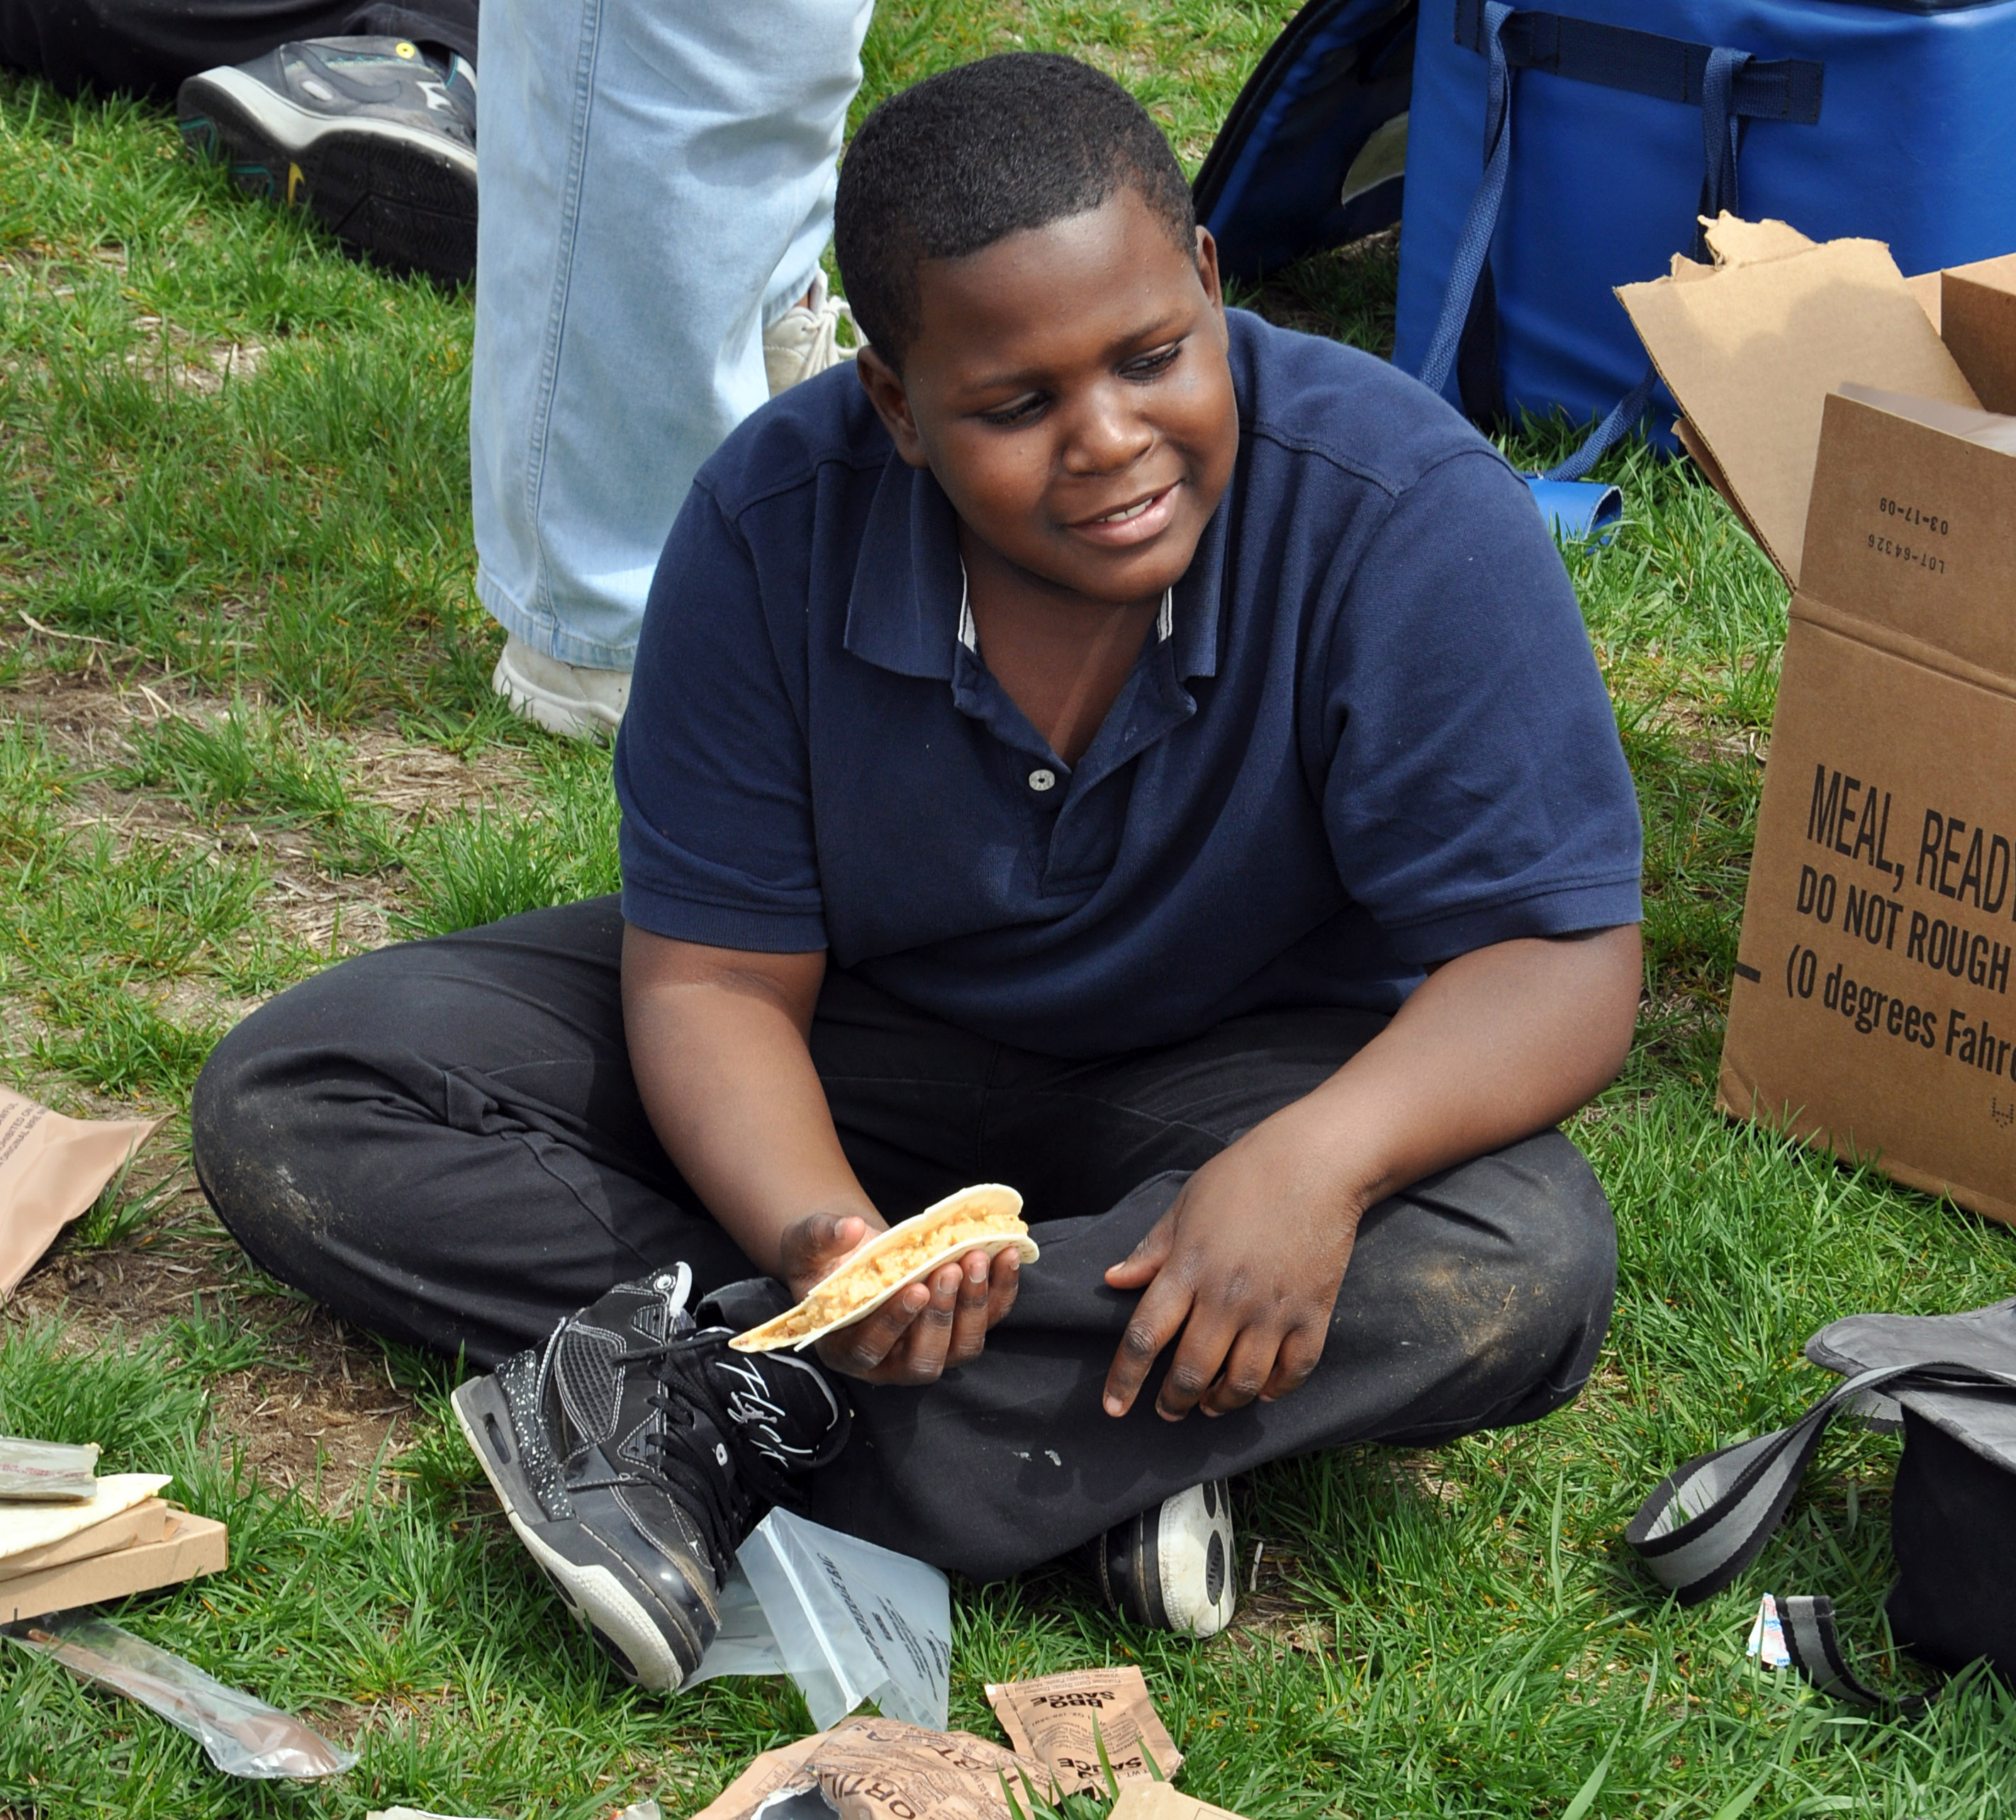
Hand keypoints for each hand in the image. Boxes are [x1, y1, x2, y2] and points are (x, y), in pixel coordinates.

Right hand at [777, 1211, 1021, 1385]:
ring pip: (962, 1347)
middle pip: (923, 1360)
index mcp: (847, 1348)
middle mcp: (891, 1361)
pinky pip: (988, 1318)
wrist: (853, 1253)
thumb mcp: (806, 1243)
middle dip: (940, 1316)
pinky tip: (1005, 1255)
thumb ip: (820, 1237)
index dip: (893, 1324)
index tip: (913, 1289)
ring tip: (976, 1259)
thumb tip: (848, 1228)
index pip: (870, 1350)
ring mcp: (931, 1347)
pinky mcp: (960, 1327)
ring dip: (974, 1305)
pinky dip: (1001, 1290)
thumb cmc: (824, 1257)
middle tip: (949, 1270)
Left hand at [1101, 1118, 1360, 1420]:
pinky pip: (1294, 1371)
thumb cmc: (1242, 1177)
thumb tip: (1113, 1280)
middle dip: (1173, 1401)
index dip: (1125, 1379)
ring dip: (1222, 1403)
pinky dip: (1276, 1390)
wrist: (1316, 1162)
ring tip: (1210, 1405)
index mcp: (1188, 1268)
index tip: (1113, 1407)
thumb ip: (1152, 1250)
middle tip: (1168, 1410)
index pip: (1144, 1338)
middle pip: (1192, 1371)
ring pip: (1243, 1382)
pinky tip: (1262, 1391)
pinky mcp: (1313, 1313)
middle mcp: (1227, 1296)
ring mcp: (1273, 1309)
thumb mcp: (1185, 1205)